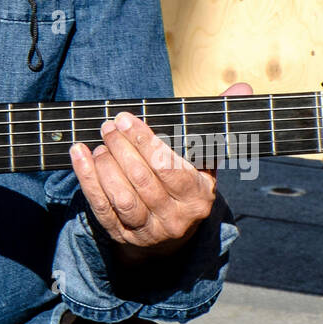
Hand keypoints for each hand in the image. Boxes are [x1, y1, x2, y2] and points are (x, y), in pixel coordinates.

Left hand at [70, 82, 252, 266]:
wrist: (172, 233)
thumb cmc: (186, 182)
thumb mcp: (204, 158)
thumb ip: (217, 122)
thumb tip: (243, 87)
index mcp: (197, 196)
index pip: (169, 169)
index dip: (144, 142)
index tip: (126, 118)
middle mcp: (174, 218)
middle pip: (142, 180)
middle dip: (121, 148)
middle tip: (108, 125)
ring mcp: (147, 231)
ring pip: (122, 197)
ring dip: (105, 165)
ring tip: (100, 141)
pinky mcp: (122, 235)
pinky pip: (101, 207)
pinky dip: (87, 179)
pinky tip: (79, 154)